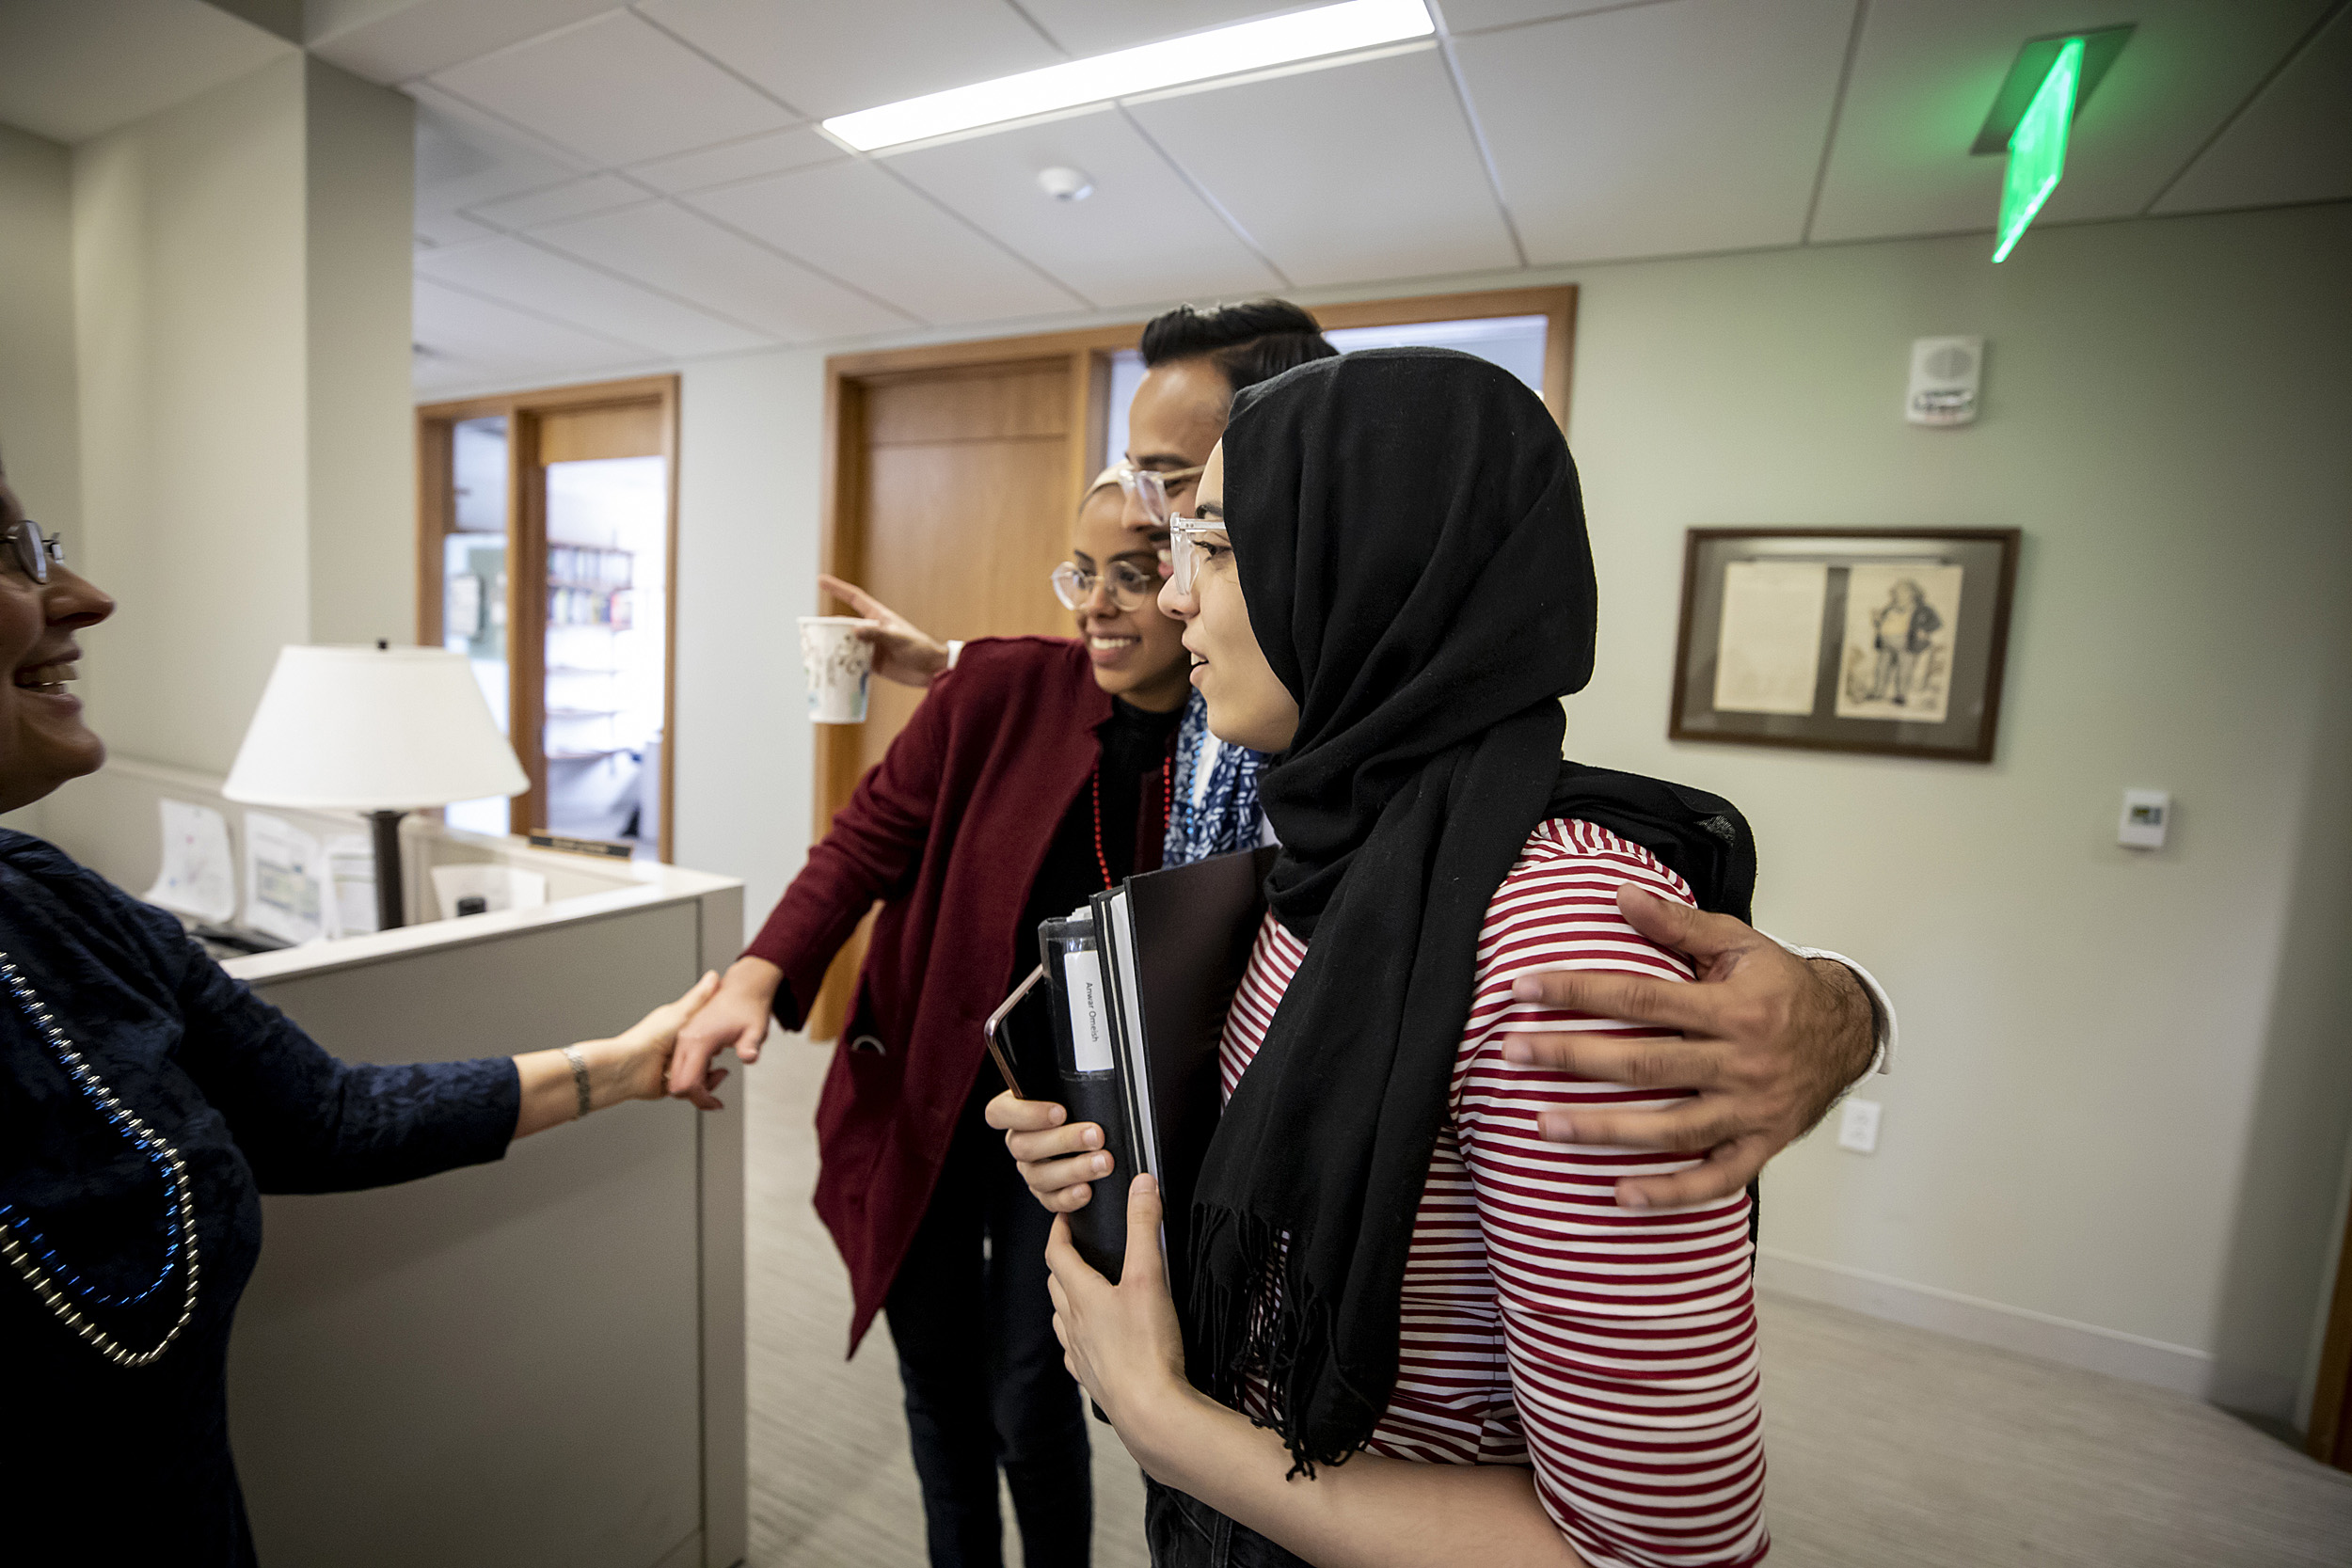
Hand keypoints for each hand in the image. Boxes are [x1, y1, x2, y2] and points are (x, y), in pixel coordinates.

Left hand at [604, 971, 725, 1108]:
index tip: (726, 1033)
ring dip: (707, 1075)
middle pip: (704, 1054)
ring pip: (700, 1072)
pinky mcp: (670, 1085)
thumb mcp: (680, 1013)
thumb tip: (713, 976)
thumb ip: (700, 998)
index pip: (704, 1030)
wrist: (628, 1067)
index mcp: (678, 1030)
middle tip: (716, 1057)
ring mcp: (673, 1067)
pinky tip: (702, 1085)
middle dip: (712, 1058)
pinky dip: (697, 1089)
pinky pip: (690, 1088)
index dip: (717, 1034)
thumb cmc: (649, 1038)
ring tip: (712, 1073)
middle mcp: (676, 1049)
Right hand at [669, 957, 780, 1100]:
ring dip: (695, 1084)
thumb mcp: (755, 1029)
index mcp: (699, 1039)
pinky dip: (694, 1074)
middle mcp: (685, 1039)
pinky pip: (681, 1065)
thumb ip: (750, 1045)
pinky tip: (713, 1068)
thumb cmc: (748, 1007)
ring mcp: (683, 1038)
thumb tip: (749, 1058)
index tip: (718, 1104)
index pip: (687, 1083)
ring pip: (676, 1075)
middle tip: (718, 1097)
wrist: (743, 988)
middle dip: (696, 1096)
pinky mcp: (685, 1038)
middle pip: (677, 1083)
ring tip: (719, 1074)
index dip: (701, 1099)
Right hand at [818, 573, 950, 686]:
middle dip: (828, 628)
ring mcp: (871, 647)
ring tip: (815, 654)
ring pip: (846, 645)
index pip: (854, 598)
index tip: (820, 580)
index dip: (837, 588)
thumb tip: (853, 631)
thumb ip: (876, 635)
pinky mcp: (873, 663)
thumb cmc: (920, 649)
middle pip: (844, 625)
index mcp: (878, 617)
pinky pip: (853, 662)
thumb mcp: (898, 639)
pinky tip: (831, 670)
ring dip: (833, 648)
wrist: (932, 671)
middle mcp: (872, 630)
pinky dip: (843, 665)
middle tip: (810, 634)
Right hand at [986, 1091, 1112, 1212]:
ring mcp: (1030, 1169)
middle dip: (1064, 1141)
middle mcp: (1019, 1141)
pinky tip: (1087, 1190)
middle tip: (1096, 1135)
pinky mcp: (1046, 1193)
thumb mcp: (1071, 1091)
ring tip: (1103, 1162)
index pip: (999, 1113)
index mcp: (1016, 1110)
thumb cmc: (1081, 1106)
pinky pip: (1050, 1200)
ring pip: (1038, 1176)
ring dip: (1074, 1169)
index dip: (1026, 1114)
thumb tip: (1085, 1073)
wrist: (1098, 1132)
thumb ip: (1068, 1086)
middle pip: (1024, 1147)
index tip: (1060, 1112)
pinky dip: (1069, 1197)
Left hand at [1045, 1173, 1192, 1432]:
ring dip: (1067, 1300)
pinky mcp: (1093, 1379)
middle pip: (1056, 1285)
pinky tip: (1094, 1341)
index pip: (1057, 1253)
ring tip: (1083, 1291)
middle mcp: (1072, 1324)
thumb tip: (1142, 1184)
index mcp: (1081, 1295)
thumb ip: (1145, 1227)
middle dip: (1063, 1262)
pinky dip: (1079, 1339)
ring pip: (1062, 1319)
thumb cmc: (1147, 1347)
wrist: (1149, 1410)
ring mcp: (1080, 1354)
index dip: (1059, 1231)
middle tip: (1076, 1248)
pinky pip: (1075, 1353)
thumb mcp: (1149, 1276)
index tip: (1065, 1217)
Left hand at [1503, 884, 1875, 1208]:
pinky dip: (1669, 1193)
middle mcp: (1742, 1063)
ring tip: (1545, 1125)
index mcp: (1735, 1008)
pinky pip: (1714, 1180)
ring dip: (1604, 1130)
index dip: (1578, 993)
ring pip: (1671, 1129)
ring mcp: (1751, 1111)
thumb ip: (1678, 925)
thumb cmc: (1784, 986)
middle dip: (1573, 1058)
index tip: (1525, 990)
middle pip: (1645, 1064)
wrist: (1850, 1034)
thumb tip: (1621, 895)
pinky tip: (1620, 1195)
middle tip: (1514, 1054)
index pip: (1641, 998)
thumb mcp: (1739, 943)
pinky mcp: (1760, 1147)